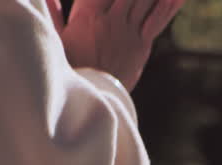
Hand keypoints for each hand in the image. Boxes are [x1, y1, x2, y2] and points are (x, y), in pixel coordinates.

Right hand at [58, 0, 183, 91]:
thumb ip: (52, 10)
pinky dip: (169, 6)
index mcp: (88, 15)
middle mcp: (111, 20)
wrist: (90, 98)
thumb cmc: (69, 66)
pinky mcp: (142, 45)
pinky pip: (158, 20)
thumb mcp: (56, 36)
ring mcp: (129, 32)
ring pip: (145, 0)